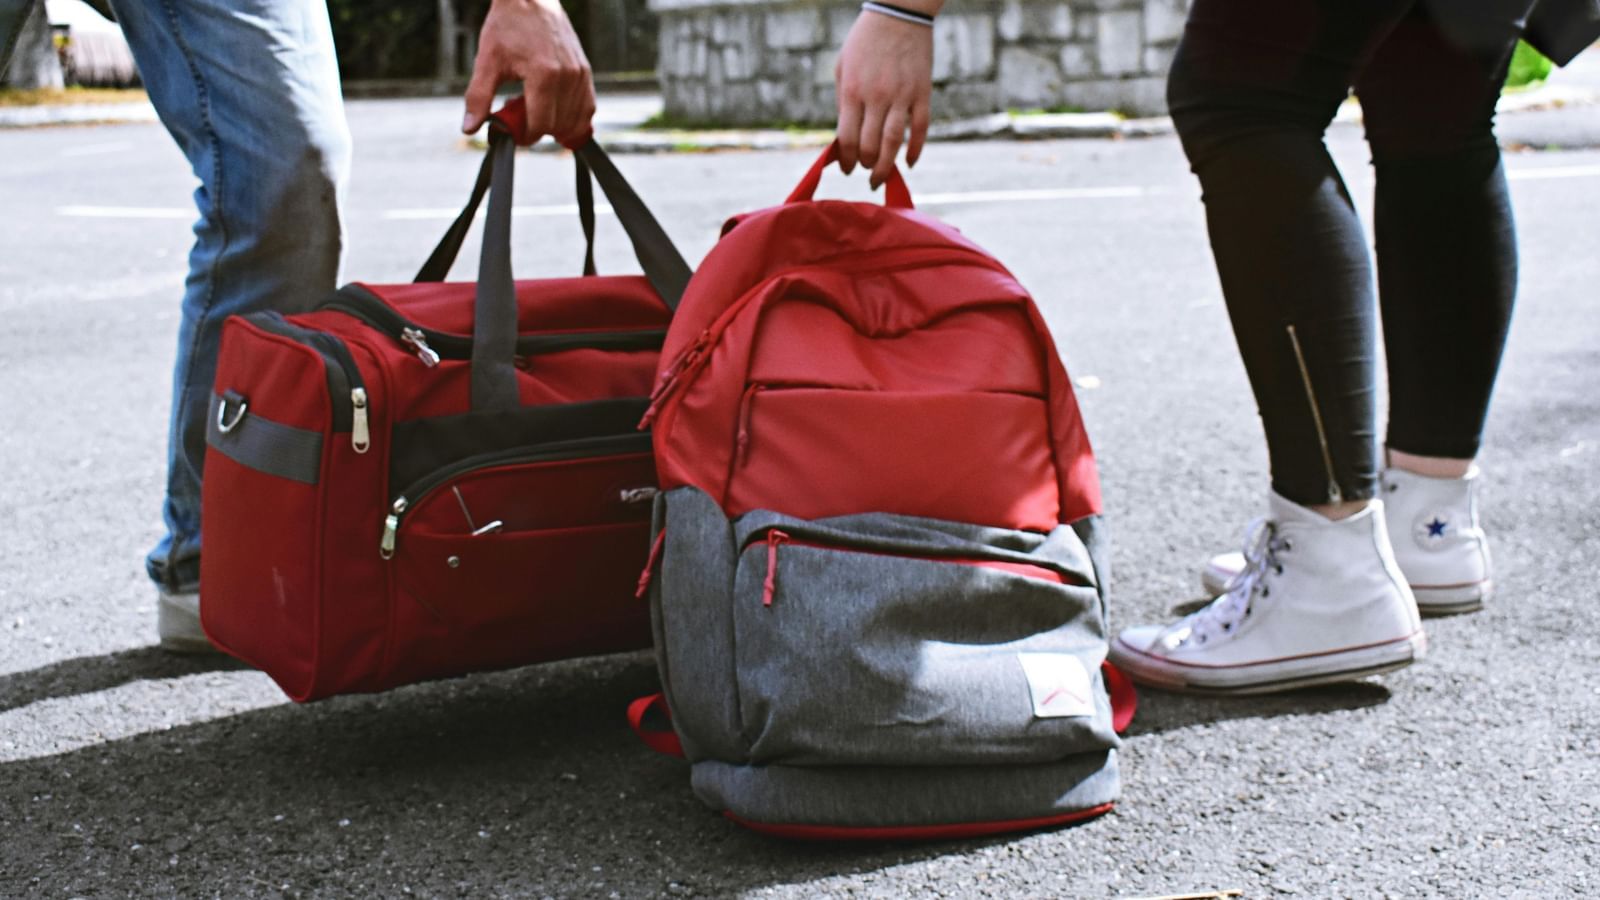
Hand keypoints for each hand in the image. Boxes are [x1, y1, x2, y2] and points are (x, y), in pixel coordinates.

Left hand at [462, 0, 595, 146]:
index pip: (540, 125)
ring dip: (556, 126)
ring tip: (536, 111)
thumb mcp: (487, 61)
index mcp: (543, 74)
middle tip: (520, 116)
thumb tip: (470, 128)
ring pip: (575, 121)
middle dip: (538, 130)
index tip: (513, 132)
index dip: (525, 136)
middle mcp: (567, 76)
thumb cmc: (507, 26)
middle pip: (557, 126)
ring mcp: (580, 74)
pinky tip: (556, 112)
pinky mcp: (586, 72)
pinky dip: (573, 118)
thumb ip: (478, 97)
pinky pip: (588, 108)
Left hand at [834, 9, 934, 188]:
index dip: (846, 160)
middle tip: (866, 173)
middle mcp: (877, 97)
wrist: (898, 13)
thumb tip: (845, 136)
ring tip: (881, 178)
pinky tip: (910, 162)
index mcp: (852, 91)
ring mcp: (902, 96)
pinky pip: (920, 129)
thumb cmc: (865, 42)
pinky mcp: (922, 93)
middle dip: (866, 166)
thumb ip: (843, 101)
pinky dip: (916, 149)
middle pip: (871, 146)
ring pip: (894, 143)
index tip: (847, 168)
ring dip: (887, 167)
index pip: (847, 138)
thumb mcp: (843, 67)